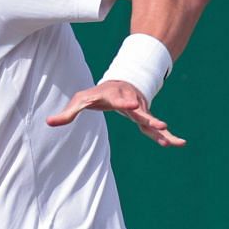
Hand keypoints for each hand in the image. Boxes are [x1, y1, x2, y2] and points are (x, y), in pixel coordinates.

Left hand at [45, 80, 185, 146]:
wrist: (120, 85)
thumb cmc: (97, 94)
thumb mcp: (81, 100)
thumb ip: (67, 113)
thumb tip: (48, 122)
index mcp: (113, 97)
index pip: (118, 100)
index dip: (124, 103)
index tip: (133, 105)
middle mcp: (129, 103)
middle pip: (138, 111)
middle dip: (147, 116)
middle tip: (156, 123)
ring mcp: (139, 111)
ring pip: (150, 120)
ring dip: (159, 129)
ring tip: (170, 139)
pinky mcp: (145, 119)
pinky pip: (156, 130)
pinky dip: (168, 136)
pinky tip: (180, 143)